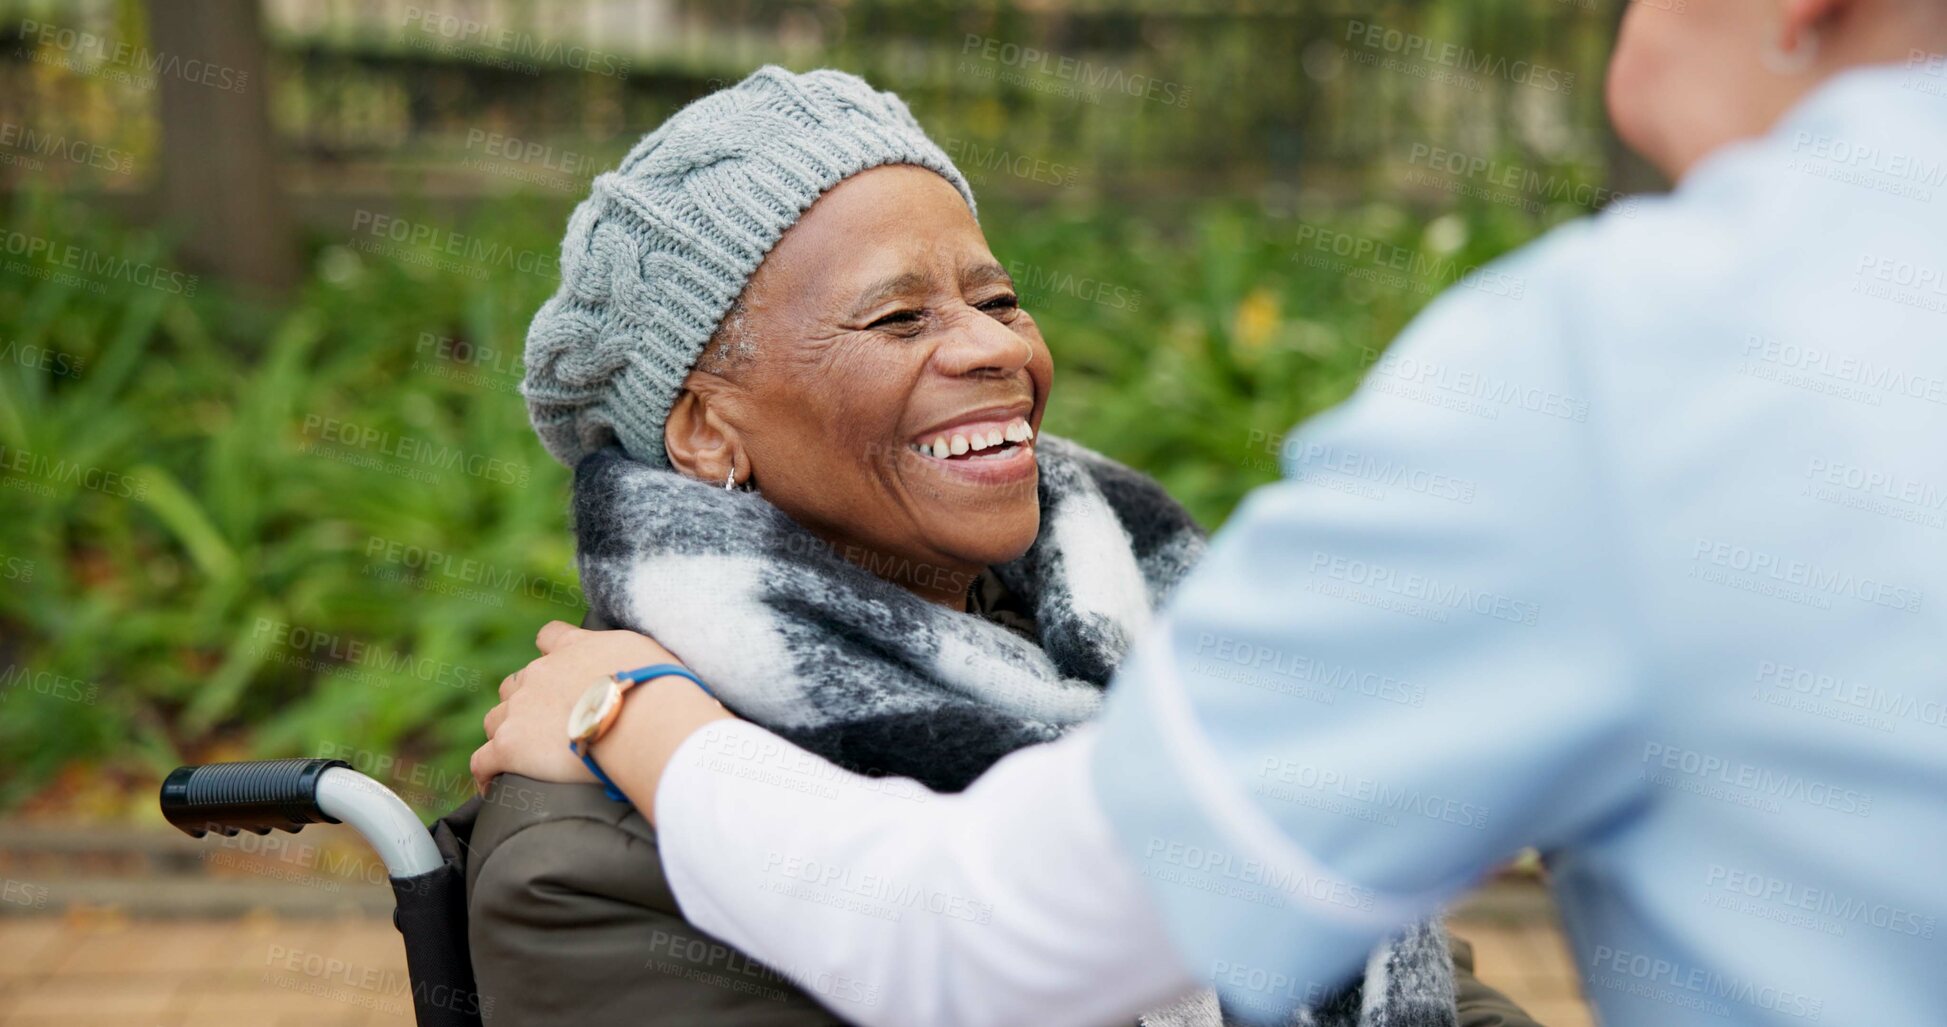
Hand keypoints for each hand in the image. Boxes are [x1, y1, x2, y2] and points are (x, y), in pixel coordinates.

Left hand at [470, 621, 687, 790]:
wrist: (640, 719)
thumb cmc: (658, 690)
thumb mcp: (650, 656)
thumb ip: (631, 658)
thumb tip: (644, 671)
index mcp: (573, 649)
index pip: (550, 637)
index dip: (551, 652)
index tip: (557, 665)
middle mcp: (540, 673)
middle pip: (517, 683)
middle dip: (528, 701)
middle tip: (552, 726)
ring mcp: (520, 709)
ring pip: (496, 719)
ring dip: (508, 734)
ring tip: (525, 758)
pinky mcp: (509, 746)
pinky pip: (483, 761)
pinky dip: (486, 773)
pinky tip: (494, 786)